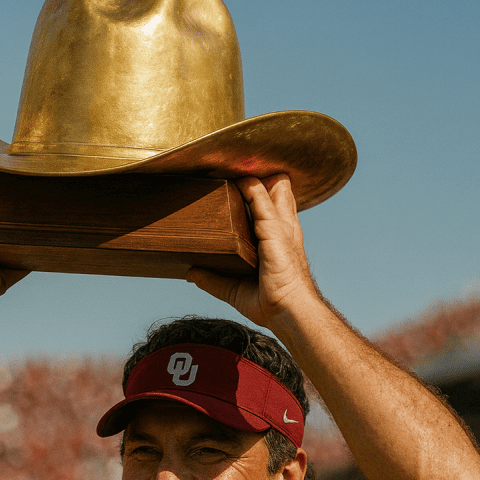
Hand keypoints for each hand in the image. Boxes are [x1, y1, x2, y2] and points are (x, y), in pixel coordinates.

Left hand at [186, 175, 316, 328]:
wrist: (289, 312)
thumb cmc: (271, 302)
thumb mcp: (234, 289)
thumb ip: (214, 279)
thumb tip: (191, 273)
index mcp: (278, 241)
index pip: (272, 207)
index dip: (259, 193)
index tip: (238, 181)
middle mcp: (282, 230)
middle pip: (277, 192)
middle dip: (260, 179)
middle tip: (233, 169)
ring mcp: (281, 228)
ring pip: (271, 190)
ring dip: (252, 178)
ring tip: (231, 167)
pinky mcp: (275, 231)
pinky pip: (261, 201)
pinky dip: (250, 187)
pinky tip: (239, 179)